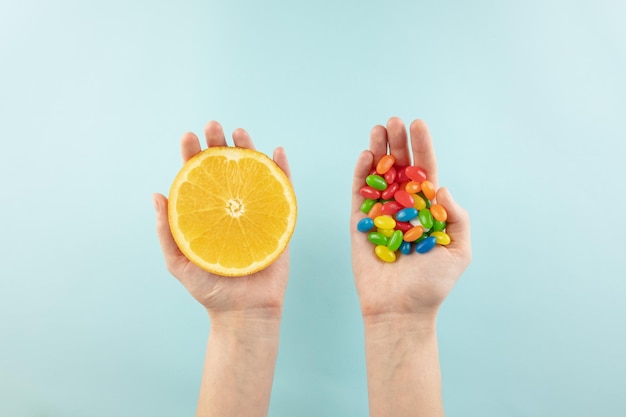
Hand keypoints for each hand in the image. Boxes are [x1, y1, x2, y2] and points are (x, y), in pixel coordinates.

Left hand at [153, 121, 290, 322]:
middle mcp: (230, 207)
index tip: (188, 136)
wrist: (243, 312)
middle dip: (219, 143)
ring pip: (253, 173)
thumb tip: (156, 194)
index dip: (192, 155)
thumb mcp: (178, 262)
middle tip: (213, 125)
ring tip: (240, 132)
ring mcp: (255, 211)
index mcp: (206, 213)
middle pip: (225, 168)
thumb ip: (166, 232)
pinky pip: (282, 191)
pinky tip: (276, 151)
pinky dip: (282, 169)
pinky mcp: (279, 220)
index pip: (198, 177)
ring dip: (249, 149)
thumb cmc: (210, 290)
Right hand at [350, 117, 471, 320]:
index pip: (425, 171)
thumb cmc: (432, 284)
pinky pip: (359, 193)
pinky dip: (360, 173)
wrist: (401, 308)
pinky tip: (365, 154)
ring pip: (377, 175)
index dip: (422, 147)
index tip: (419, 124)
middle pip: (399, 167)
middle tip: (393, 120)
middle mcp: (403, 206)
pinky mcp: (359, 222)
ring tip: (378, 129)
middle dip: (397, 143)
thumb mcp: (459, 250)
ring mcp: (379, 212)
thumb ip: (456, 217)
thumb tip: (442, 186)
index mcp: (426, 209)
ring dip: (377, 150)